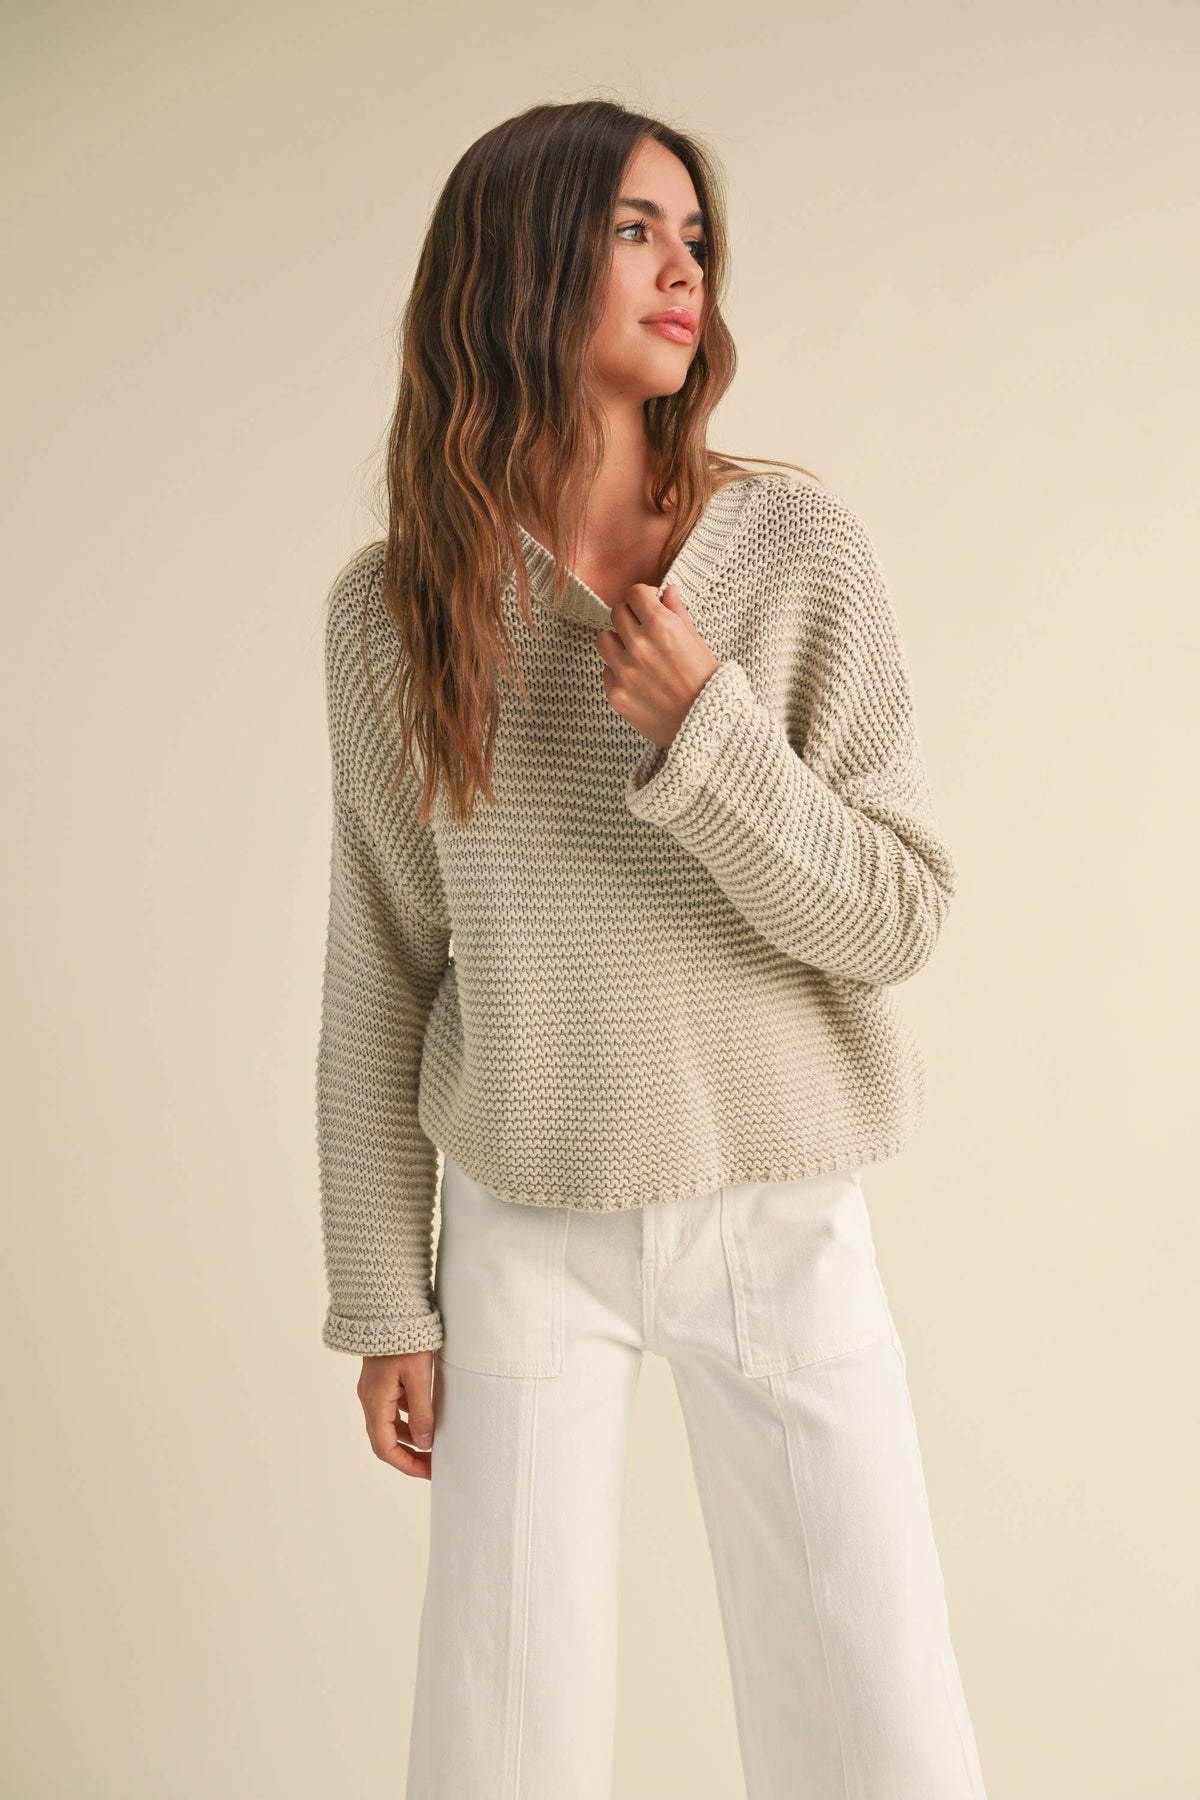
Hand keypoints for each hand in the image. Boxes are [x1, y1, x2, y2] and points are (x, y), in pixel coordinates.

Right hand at [357, 1350, 436, 1478]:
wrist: (390, 1307)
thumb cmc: (405, 1340)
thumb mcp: (419, 1377)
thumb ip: (422, 1412)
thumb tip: (425, 1443)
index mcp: (375, 1402)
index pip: (385, 1448)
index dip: (406, 1464)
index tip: (429, 1472)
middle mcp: (370, 1398)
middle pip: (386, 1439)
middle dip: (410, 1454)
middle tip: (435, 1463)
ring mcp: (375, 1389)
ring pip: (390, 1424)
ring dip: (410, 1437)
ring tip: (435, 1442)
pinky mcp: (382, 1379)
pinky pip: (394, 1407)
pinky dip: (409, 1418)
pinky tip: (427, 1415)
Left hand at [594, 582, 719, 748]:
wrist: (705, 725)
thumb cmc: (705, 681)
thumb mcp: (697, 641)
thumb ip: (678, 612)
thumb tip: (668, 590)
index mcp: (661, 626)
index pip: (634, 593)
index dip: (642, 597)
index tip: (648, 606)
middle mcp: (639, 645)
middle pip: (616, 612)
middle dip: (630, 617)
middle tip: (642, 630)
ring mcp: (624, 670)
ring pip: (603, 639)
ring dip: (617, 642)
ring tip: (634, 654)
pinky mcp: (615, 694)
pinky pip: (607, 670)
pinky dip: (619, 672)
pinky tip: (638, 680)